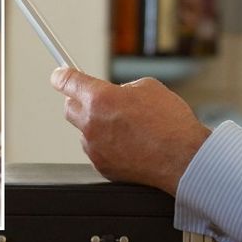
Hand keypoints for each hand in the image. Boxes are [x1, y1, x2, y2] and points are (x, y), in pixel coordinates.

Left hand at [50, 67, 210, 195]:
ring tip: (127, 129)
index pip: (68, 82)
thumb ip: (123, 88)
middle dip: (80, 102)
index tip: (59, 75)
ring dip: (97, 126)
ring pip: (85, 131)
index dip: (61, 76)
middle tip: (99, 102)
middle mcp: (92, 124)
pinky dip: (107, 146)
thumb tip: (115, 94)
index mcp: (101, 98)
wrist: (183, 158)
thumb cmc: (171, 122)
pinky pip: (97, 150)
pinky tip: (130, 144)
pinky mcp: (102, 167)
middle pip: (69, 108)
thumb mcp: (149, 87)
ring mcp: (95, 148)